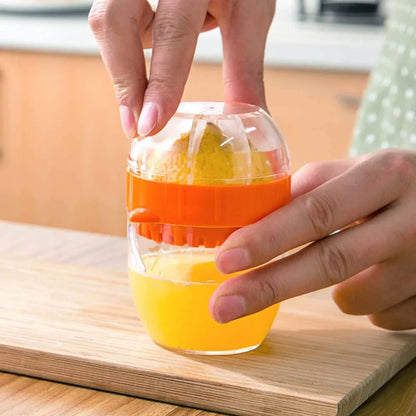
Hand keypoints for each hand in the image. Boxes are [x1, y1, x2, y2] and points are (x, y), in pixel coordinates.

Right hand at [89, 0, 275, 137]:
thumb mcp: (251, 12)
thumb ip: (245, 67)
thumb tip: (253, 117)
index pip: (172, 32)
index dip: (159, 81)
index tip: (151, 123)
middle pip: (115, 21)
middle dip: (124, 81)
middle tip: (136, 127)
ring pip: (105, 21)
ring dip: (122, 69)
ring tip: (141, 104)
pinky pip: (112, 19)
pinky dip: (124, 52)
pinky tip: (144, 69)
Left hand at [210, 149, 415, 329]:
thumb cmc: (398, 188)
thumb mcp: (362, 171)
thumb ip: (312, 189)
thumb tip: (253, 218)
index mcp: (386, 176)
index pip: (316, 211)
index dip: (267, 239)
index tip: (225, 260)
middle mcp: (414, 220)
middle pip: (329, 262)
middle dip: (267, 287)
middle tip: (222, 305)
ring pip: (353, 300)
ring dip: (336, 289)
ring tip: (352, 260)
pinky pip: (382, 317)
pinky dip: (367, 302)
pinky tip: (383, 276)